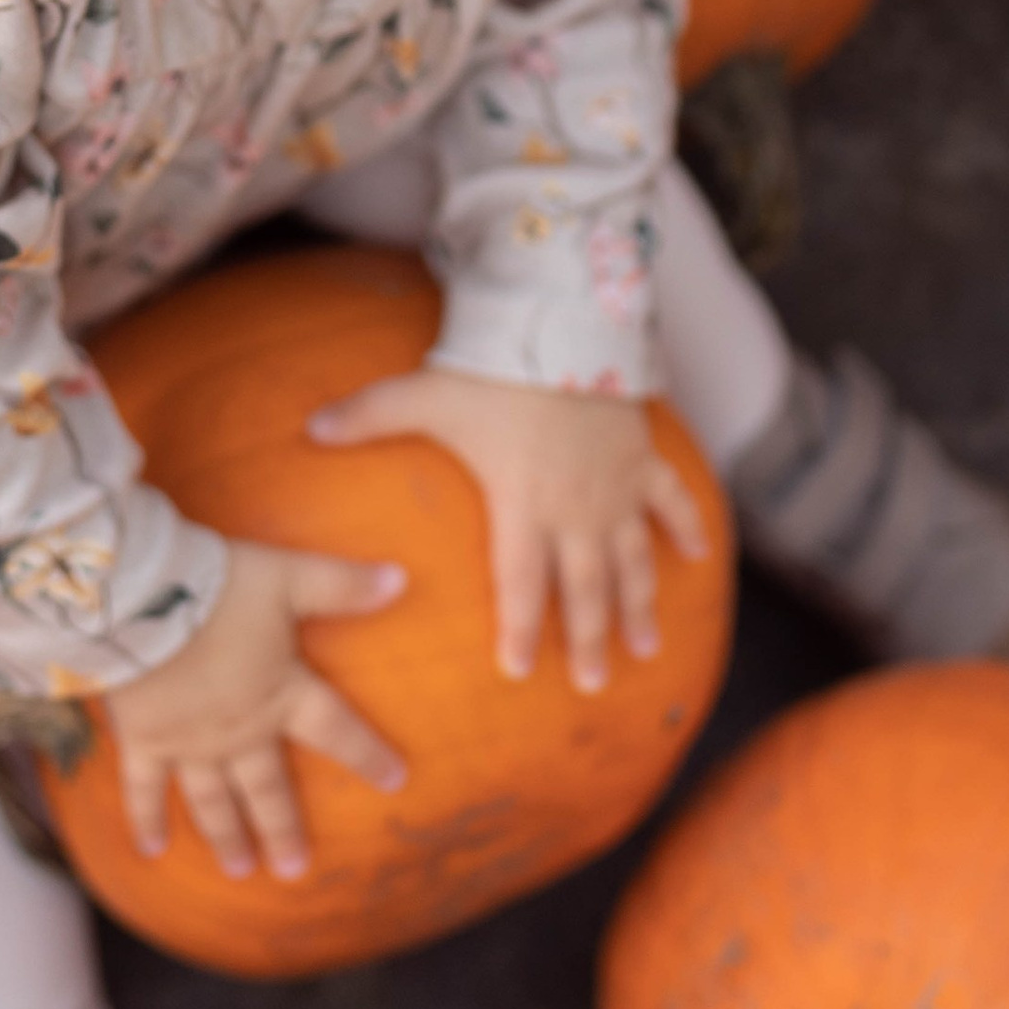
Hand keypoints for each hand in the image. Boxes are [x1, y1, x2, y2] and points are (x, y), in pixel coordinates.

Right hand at [102, 537, 406, 882]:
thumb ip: (343, 584)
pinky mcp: (144, 740)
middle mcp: (240, 731)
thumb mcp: (289, 577)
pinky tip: (151, 851)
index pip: (336, 730)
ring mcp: (189, 743)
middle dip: (283, 829)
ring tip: (240, 870)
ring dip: (227, 836)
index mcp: (282, 694)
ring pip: (213, 799)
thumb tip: (403, 579)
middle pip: (268, 788)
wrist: (142, 601)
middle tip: (294, 871)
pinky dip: (146, 819)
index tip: (395, 781)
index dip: (368, 754)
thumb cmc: (220, 588)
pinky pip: (145, 788)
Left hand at [308, 369, 705, 691]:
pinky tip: (701, 557)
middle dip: (589, 640)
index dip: (521, 631)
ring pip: (634, 560)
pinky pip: (672, 501)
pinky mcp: (644, 457)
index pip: (521, 585)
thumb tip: (308, 428)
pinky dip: (689, 528)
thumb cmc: (490, 367)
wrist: (565, 323)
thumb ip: (366, 416)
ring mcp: (617, 486)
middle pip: (585, 589)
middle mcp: (576, 509)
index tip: (518, 672)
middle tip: (593, 685)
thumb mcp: (421, 394)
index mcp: (522, 506)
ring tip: (645, 647)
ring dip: (640, 605)